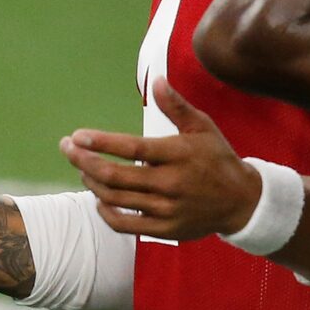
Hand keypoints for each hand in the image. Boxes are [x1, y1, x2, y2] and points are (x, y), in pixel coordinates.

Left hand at [60, 80, 261, 240]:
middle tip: (67, 148)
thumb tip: (155, 80)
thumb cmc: (217, 158)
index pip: (131, 149)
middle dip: (83, 160)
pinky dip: (105, 211)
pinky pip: (124, 224)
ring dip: (91, 181)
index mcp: (178, 154)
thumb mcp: (203, 127)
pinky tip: (98, 198)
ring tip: (83, 167)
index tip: (77, 136)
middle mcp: (170, 184)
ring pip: (114, 198)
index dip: (100, 143)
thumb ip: (175, 106)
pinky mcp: (164, 230)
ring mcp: (166, 210)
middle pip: (114, 176)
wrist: (242, 201)